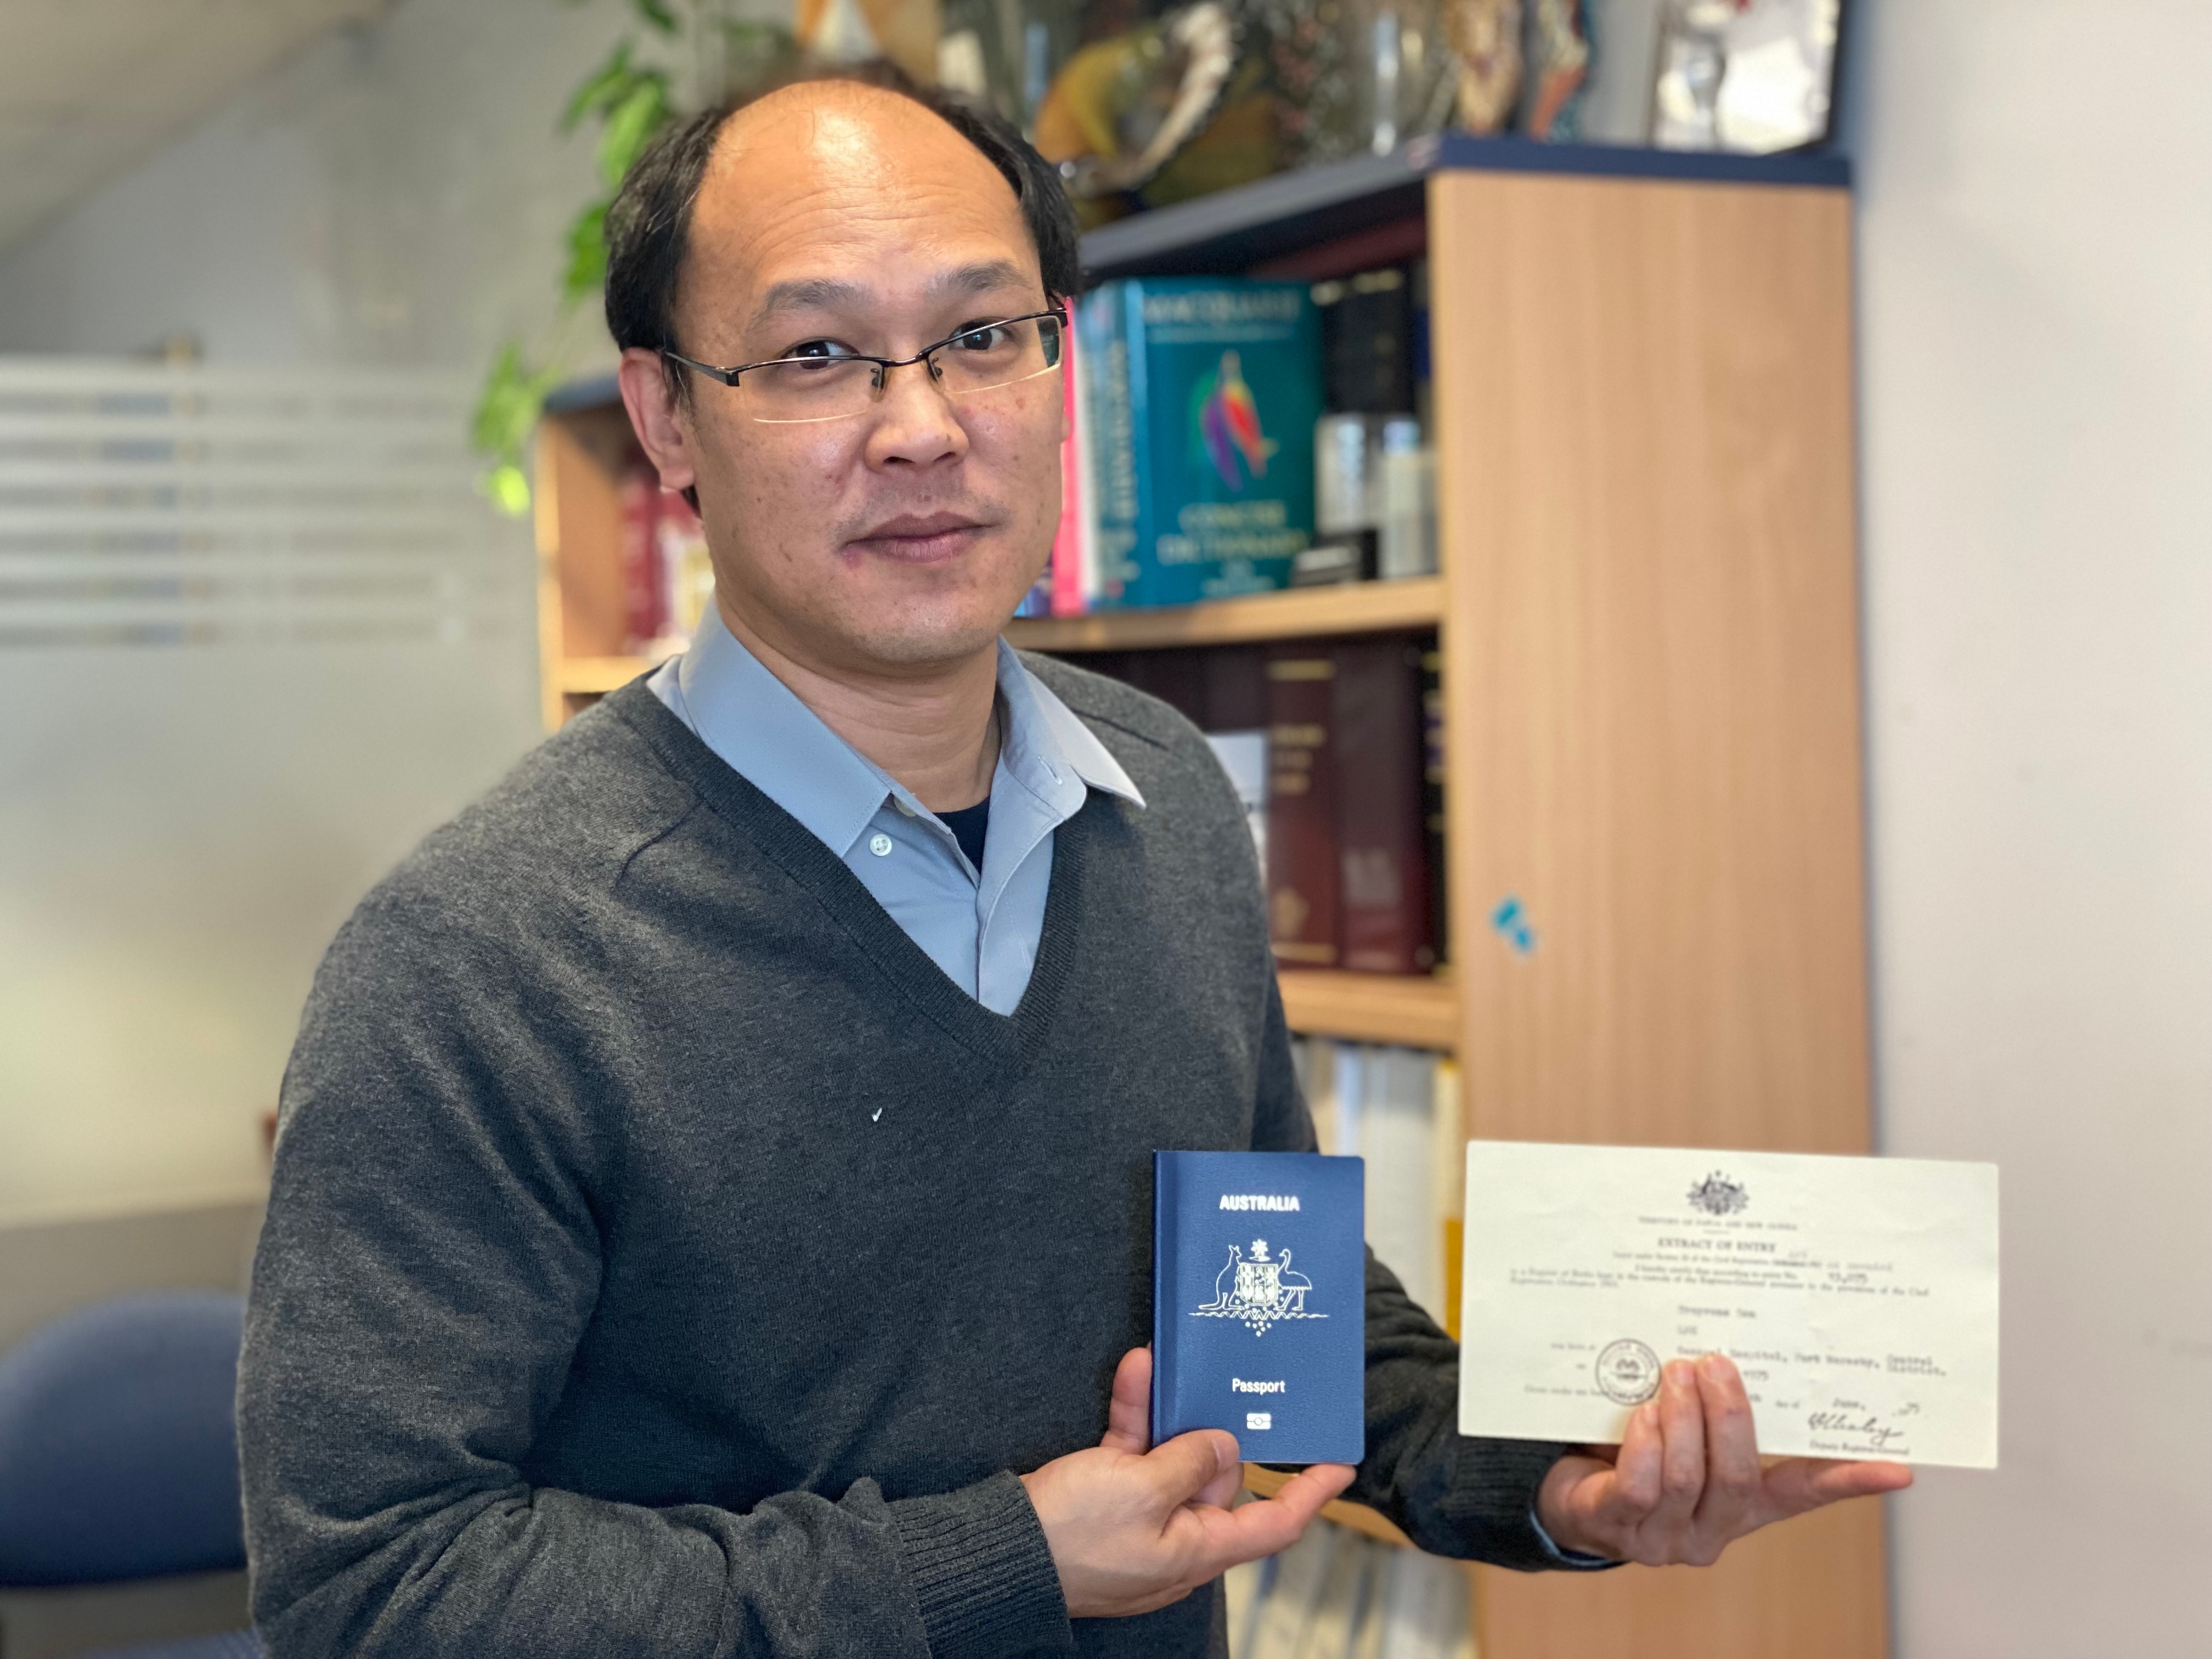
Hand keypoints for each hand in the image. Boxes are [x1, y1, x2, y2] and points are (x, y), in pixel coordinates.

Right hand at [1019, 1347, 1355, 1616]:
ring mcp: (1139, 1517)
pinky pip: (1131, 1452)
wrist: (999, 1549)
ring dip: (1165, 1410)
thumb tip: (1224, 1448)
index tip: (1339, 1464)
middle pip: (1217, 1479)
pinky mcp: (1105, 1499)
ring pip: (1171, 1455)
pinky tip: (1132, 1371)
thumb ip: (1190, 1462)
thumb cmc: (1074, 1534)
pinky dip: (1133, 1414)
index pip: (1273, 1525)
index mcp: (1197, 1549)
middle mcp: (1175, 1536)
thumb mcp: (1142, 1490)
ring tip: (1159, 1363)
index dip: (1309, 1494)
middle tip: (1217, 1383)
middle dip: (1213, 1431)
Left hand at [1536, 1353, 1912, 1565]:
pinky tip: (1642, 1413)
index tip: (1898, 1467)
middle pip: (1737, 1476)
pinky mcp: (1617, 1527)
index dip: (1849, 1481)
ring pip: (1685, 1477)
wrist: (1570, 1495)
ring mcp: (1665, 1535)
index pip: (1805, 1492)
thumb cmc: (1637, 1449)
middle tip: (1715, 1361)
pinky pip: (1639, 1486)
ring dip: (1682, 1417)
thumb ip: (1717, 1405)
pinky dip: (1644, 1444)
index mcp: (1745, 1503)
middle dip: (1728, 1414)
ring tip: (1675, 1372)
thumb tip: (1742, 1343)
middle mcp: (1712, 1526)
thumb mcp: (1688, 1428)